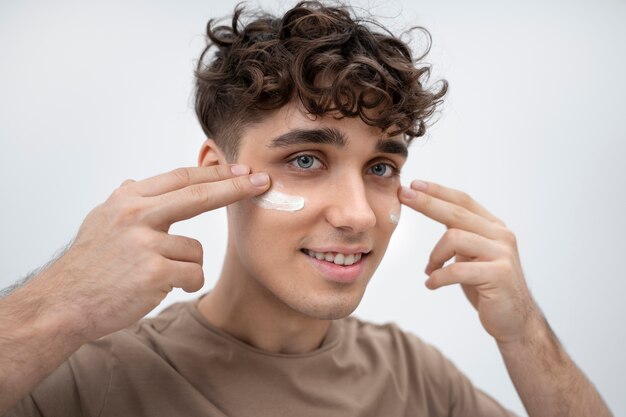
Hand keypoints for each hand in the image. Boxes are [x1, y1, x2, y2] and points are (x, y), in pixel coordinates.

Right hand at [25, 165, 269, 341]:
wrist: (62, 303)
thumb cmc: (87, 264)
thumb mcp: (100, 220)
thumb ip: (124, 200)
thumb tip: (136, 181)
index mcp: (127, 199)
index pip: (180, 178)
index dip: (214, 173)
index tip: (241, 169)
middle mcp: (136, 214)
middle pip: (198, 195)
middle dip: (235, 188)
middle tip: (262, 182)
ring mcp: (145, 243)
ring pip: (196, 250)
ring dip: (186, 266)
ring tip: (154, 275)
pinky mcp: (154, 273)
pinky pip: (193, 274)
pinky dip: (184, 283)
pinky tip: (156, 288)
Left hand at [398, 179, 539, 344]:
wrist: (515, 321)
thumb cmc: (488, 287)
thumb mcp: (473, 255)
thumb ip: (460, 234)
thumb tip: (434, 212)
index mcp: (493, 227)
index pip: (463, 201)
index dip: (438, 191)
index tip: (413, 185)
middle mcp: (501, 235)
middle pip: (457, 212)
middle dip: (427, 203)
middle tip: (403, 196)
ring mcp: (501, 254)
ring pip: (454, 238)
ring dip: (434, 256)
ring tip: (429, 270)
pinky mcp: (498, 275)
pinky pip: (457, 270)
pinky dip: (438, 277)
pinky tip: (431, 284)